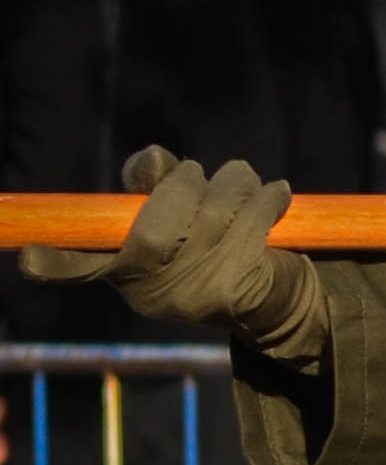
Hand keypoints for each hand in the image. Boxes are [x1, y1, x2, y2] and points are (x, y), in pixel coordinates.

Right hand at [23, 151, 328, 365]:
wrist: (276, 303)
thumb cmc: (216, 246)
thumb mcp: (180, 217)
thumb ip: (157, 186)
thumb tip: (152, 161)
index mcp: (124, 274)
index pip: (80, 269)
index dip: (56, 263)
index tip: (29, 257)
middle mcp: (151, 294)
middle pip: (153, 230)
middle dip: (182, 186)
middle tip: (200, 171)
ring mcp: (193, 298)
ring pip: (210, 219)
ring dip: (232, 183)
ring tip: (243, 178)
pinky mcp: (237, 293)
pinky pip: (250, 228)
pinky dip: (265, 200)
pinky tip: (275, 195)